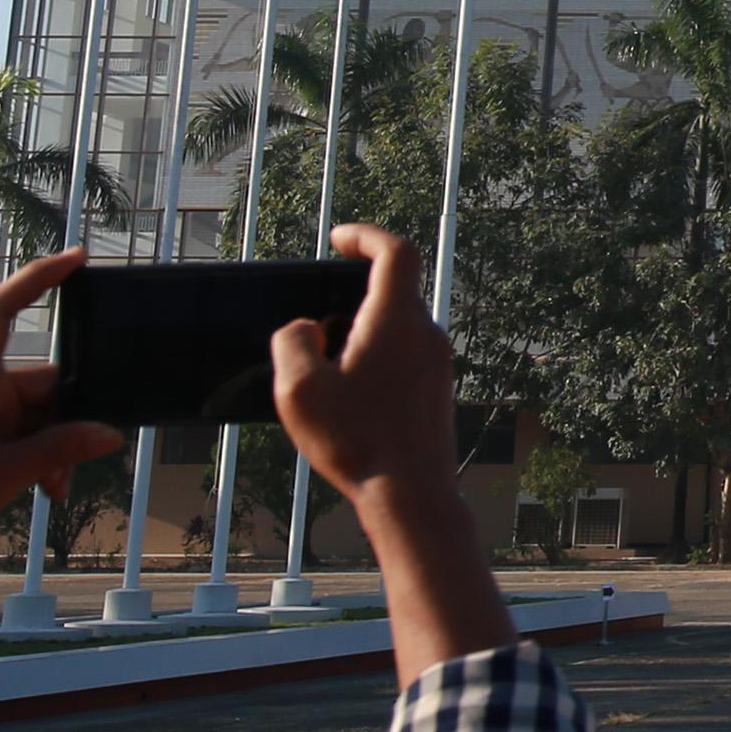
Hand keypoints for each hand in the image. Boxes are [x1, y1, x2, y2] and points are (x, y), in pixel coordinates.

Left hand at [0, 250, 123, 583]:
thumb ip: (57, 451)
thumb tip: (108, 435)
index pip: (2, 309)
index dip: (38, 278)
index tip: (77, 260)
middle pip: (40, 382)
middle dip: (69, 419)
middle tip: (81, 460)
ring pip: (35, 415)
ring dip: (53, 447)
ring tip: (54, 487)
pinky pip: (19, 435)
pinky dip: (37, 457)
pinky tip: (44, 489)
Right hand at [270, 226, 455, 508]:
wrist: (411, 495)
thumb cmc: (356, 442)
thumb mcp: (299, 389)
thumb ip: (292, 342)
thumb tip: (306, 327)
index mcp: (397, 321)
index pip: (395, 252)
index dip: (366, 236)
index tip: (339, 240)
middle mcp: (427, 335)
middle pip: (394, 291)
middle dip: (353, 295)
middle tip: (316, 321)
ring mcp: (438, 364)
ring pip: (398, 327)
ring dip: (363, 332)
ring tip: (326, 368)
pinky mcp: (438, 391)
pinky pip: (405, 356)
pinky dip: (376, 358)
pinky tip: (348, 396)